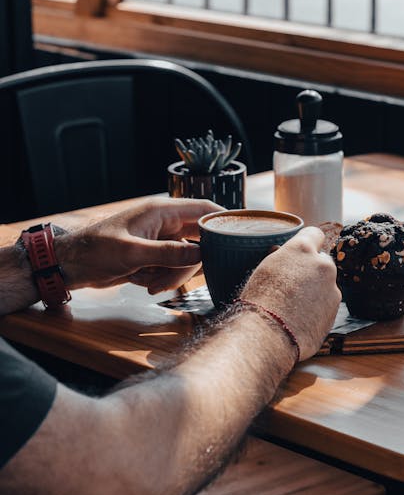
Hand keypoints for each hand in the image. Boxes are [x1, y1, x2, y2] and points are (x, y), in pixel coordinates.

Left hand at [55, 198, 221, 293]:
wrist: (71, 265)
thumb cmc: (95, 250)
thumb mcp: (132, 253)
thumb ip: (169, 253)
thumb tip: (202, 253)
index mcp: (161, 211)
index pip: (203, 210)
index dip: (224, 220)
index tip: (241, 236)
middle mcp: (165, 224)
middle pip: (198, 241)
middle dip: (188, 264)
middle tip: (170, 280)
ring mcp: (161, 241)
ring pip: (186, 259)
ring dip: (172, 276)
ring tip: (149, 284)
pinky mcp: (155, 256)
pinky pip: (173, 268)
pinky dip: (162, 279)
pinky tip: (142, 282)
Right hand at [240, 227, 340, 359]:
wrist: (268, 334)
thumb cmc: (259, 300)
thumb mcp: (264, 269)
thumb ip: (281, 258)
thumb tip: (281, 251)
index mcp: (302, 249)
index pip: (314, 234)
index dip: (308, 242)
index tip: (303, 252)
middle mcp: (322, 265)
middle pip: (322, 261)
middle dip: (312, 270)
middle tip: (295, 283)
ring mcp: (332, 288)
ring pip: (326, 284)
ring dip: (316, 290)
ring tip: (295, 306)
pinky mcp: (335, 310)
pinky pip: (327, 303)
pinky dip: (318, 308)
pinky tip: (301, 318)